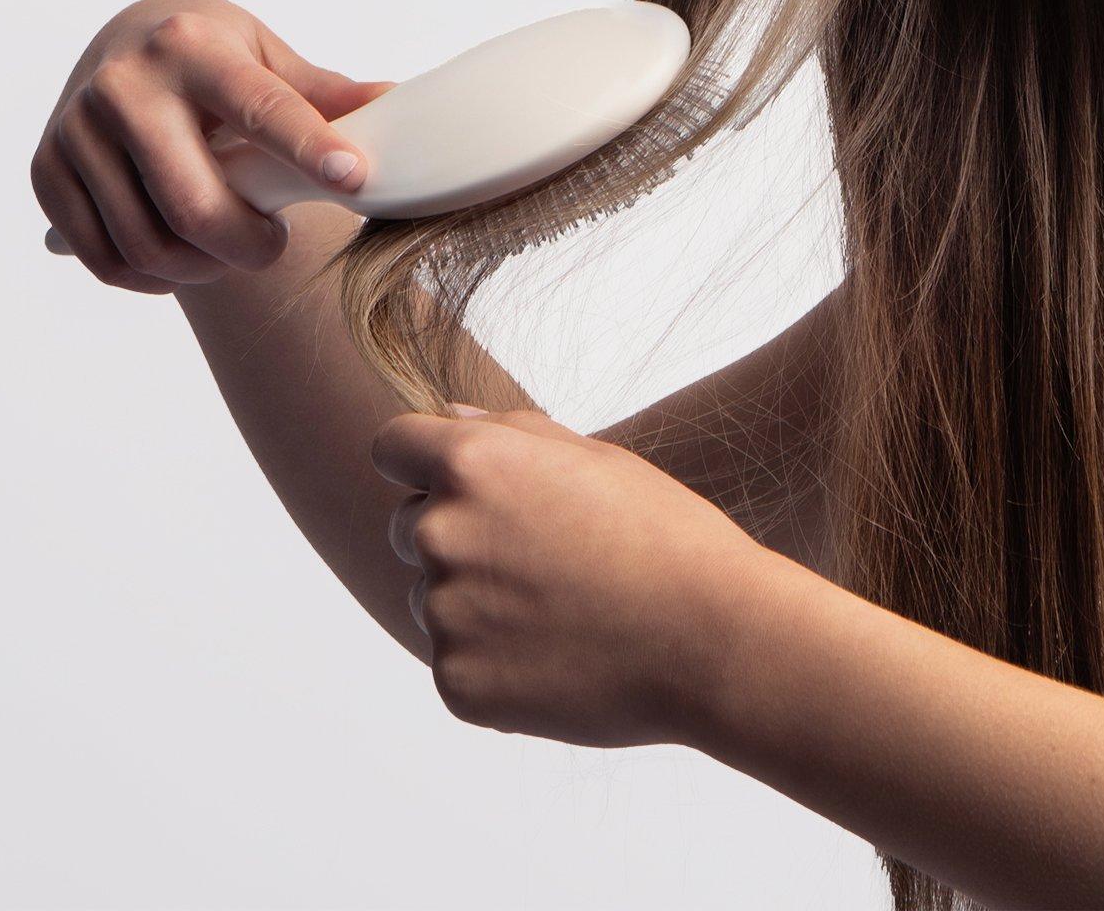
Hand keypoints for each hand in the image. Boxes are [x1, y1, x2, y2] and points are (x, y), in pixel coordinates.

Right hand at [32, 0, 396, 291]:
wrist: (126, 38)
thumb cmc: (213, 52)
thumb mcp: (267, 54)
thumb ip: (324, 91)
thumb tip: (398, 103)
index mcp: (191, 47)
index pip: (259, 107)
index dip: (309, 148)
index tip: (356, 178)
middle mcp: (124, 85)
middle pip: (194, 203)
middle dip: (250, 245)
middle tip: (275, 244)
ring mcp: (76, 130)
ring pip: (149, 243)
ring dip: (207, 267)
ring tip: (236, 248)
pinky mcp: (46, 170)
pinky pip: (107, 257)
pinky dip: (156, 277)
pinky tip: (188, 259)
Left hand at [371, 404, 771, 749]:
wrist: (710, 637)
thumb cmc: (664, 534)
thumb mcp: (597, 459)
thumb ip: (510, 433)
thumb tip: (448, 420)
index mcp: (474, 465)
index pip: (392, 446)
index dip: (421, 461)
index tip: (463, 482)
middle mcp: (442, 533)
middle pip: (408, 526)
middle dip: (460, 533)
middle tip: (544, 554)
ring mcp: (444, 614)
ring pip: (435, 596)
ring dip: (478, 599)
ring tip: (564, 608)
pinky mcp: (456, 682)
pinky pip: (458, 659)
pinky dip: (497, 658)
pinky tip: (563, 652)